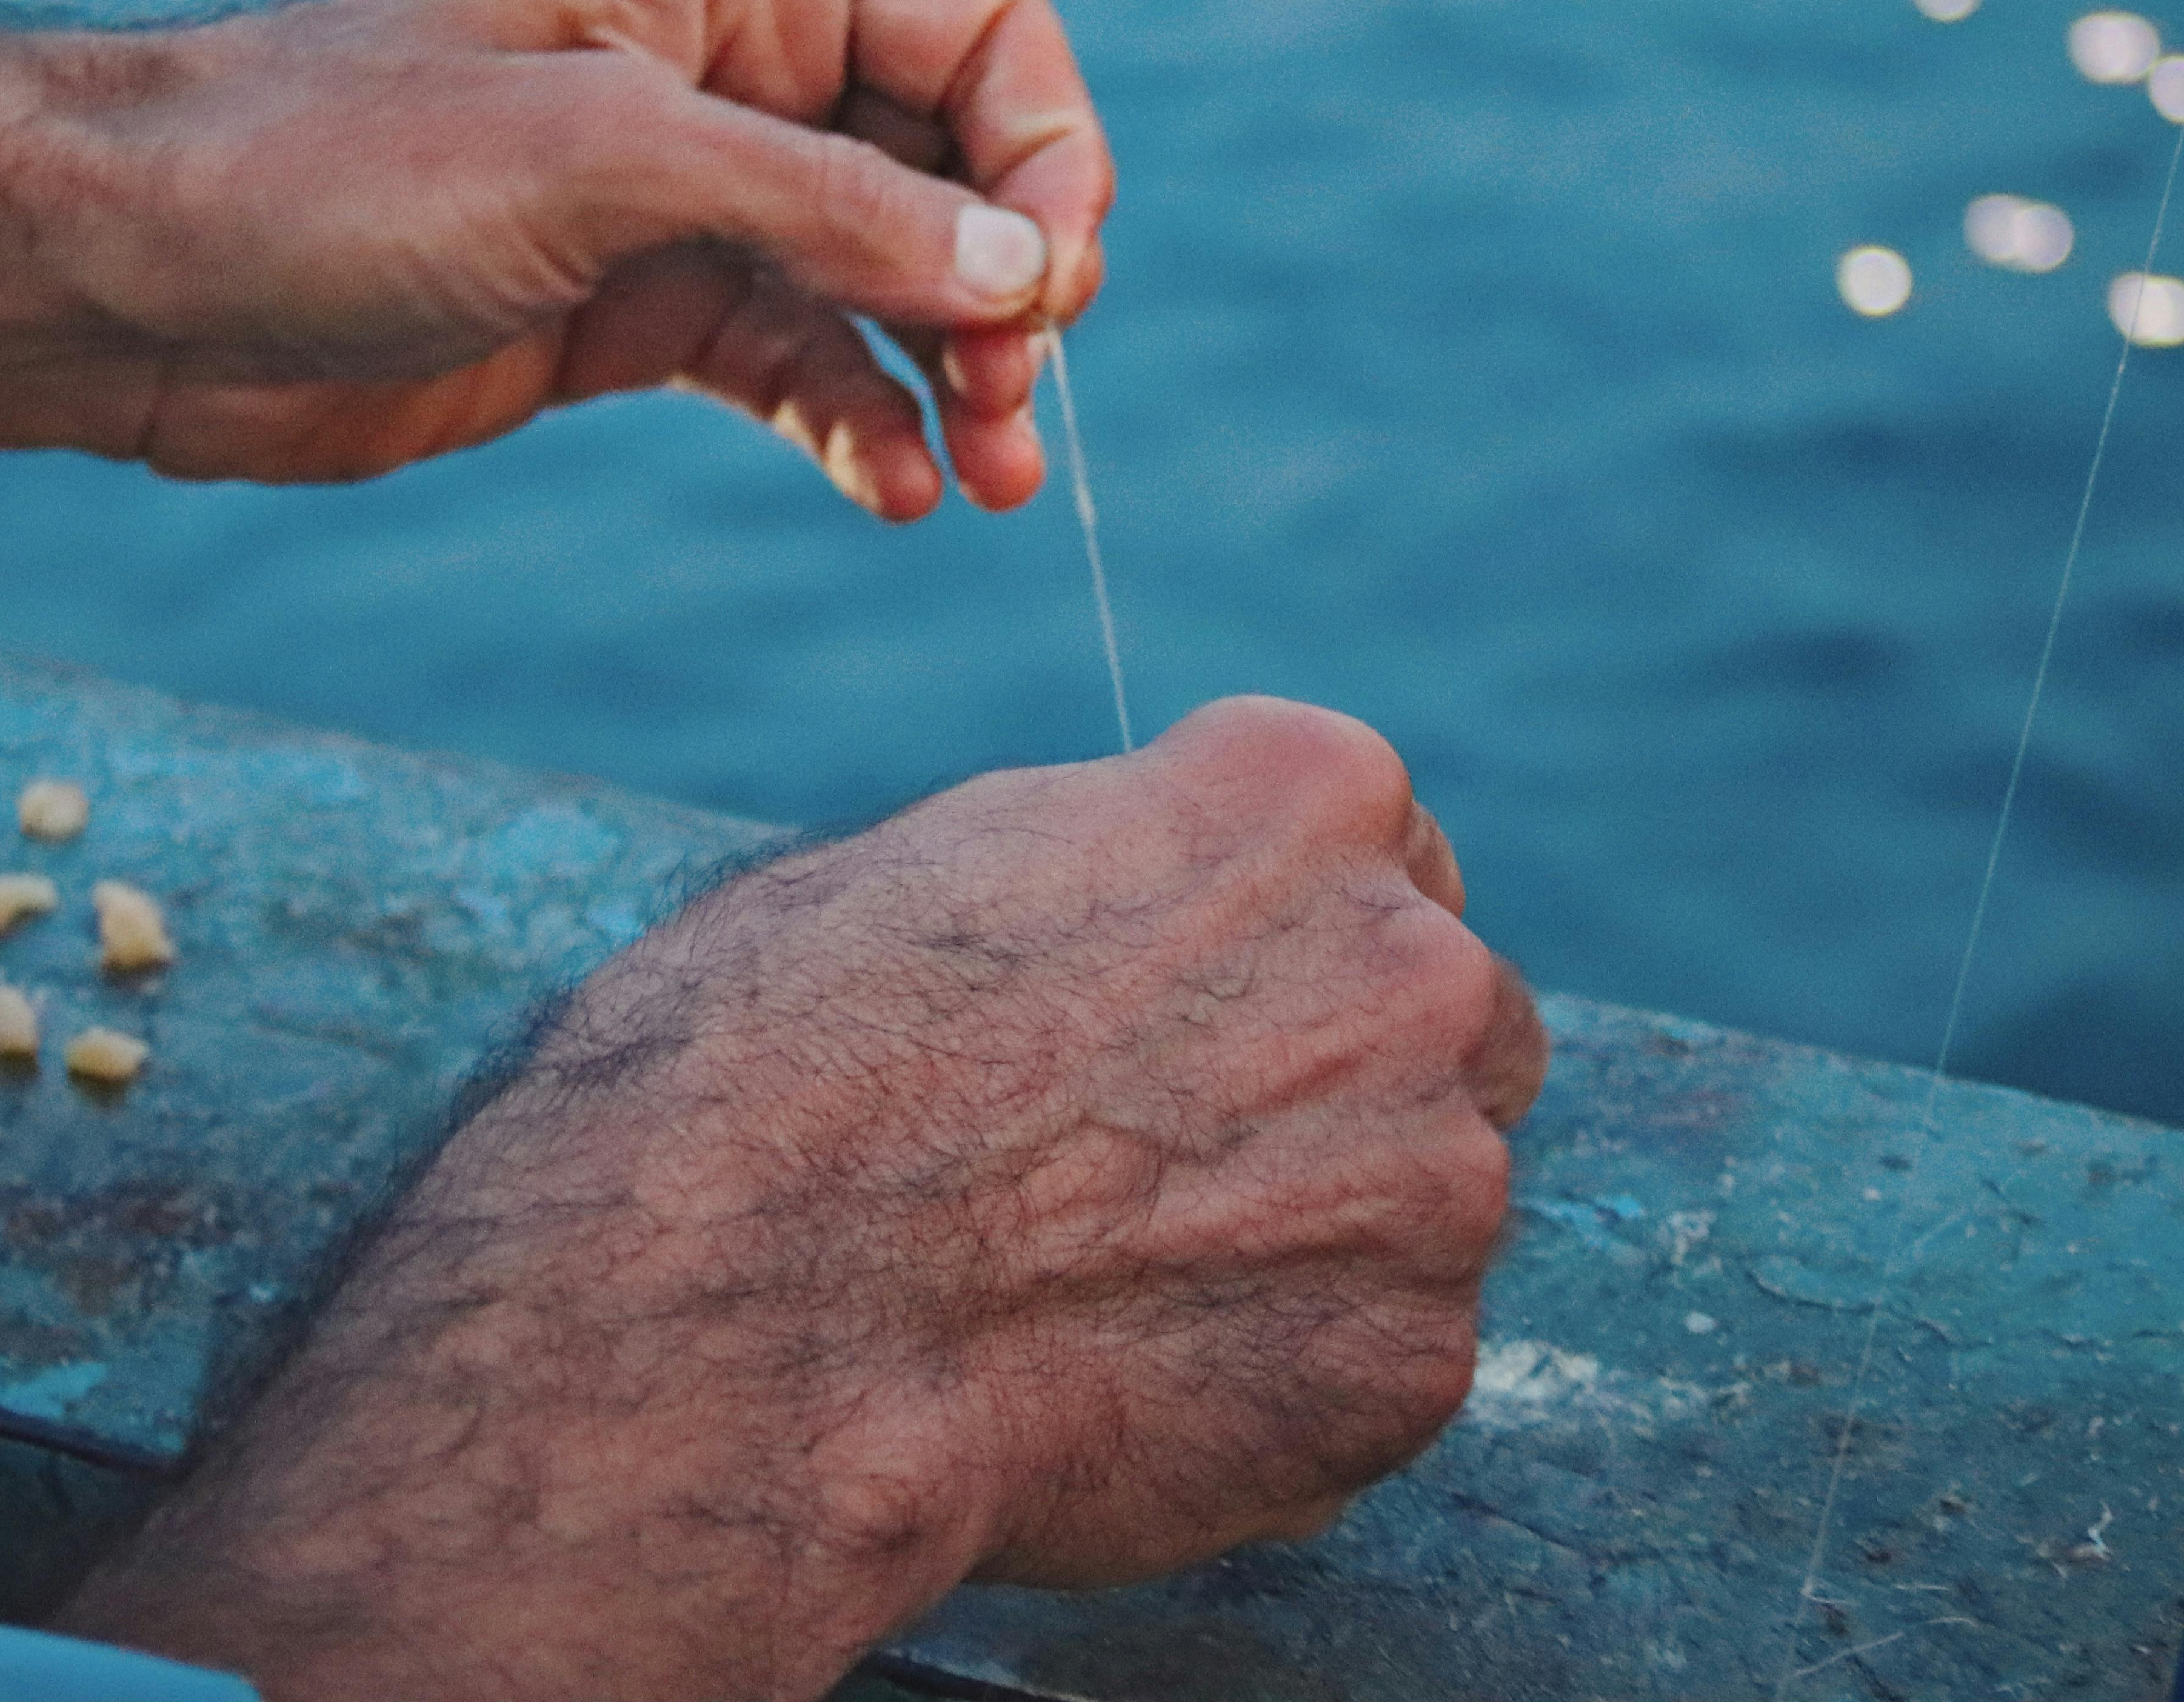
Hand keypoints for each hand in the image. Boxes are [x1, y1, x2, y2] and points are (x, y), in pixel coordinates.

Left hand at [44, 0, 1113, 517]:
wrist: (137, 279)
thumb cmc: (338, 165)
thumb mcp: (603, 161)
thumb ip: (826, 206)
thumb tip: (1022, 268)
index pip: (973, 26)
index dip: (1045, 146)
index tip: (1051, 280)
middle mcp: (727, 70)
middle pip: (951, 161)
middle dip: (1009, 281)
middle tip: (1014, 403)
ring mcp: (684, 198)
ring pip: (889, 278)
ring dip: (954, 373)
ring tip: (985, 478)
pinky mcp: (636, 312)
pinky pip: (800, 365)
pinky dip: (858, 422)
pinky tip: (891, 492)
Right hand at [57, 697, 1548, 1700]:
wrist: (738, 1320)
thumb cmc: (783, 1064)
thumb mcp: (950, 861)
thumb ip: (1121, 874)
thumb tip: (1160, 916)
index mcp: (1309, 795)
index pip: (1381, 848)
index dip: (1272, 939)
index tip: (1184, 1007)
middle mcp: (1415, 966)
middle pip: (1445, 1018)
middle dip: (1337, 1081)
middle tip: (1156, 1158)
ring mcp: (1436, 1179)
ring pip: (1426, 1200)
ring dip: (1317, 1238)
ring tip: (1111, 1286)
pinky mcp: (1411, 1370)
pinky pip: (1377, 1366)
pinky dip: (1283, 1387)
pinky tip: (1125, 1384)